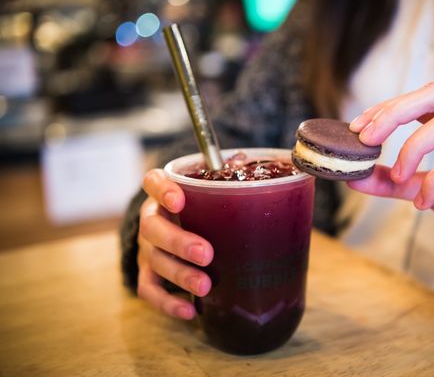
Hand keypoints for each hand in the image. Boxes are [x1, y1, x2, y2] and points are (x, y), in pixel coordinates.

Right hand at [136, 169, 213, 318]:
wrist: (175, 226)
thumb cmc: (201, 205)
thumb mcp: (208, 188)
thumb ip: (224, 176)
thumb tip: (247, 160)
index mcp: (164, 193)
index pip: (153, 183)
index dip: (162, 190)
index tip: (180, 199)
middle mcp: (151, 219)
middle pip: (153, 228)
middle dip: (179, 242)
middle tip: (206, 253)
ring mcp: (147, 248)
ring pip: (154, 261)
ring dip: (179, 275)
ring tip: (205, 286)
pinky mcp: (148, 274)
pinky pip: (150, 290)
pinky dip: (168, 303)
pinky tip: (190, 312)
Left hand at [348, 83, 433, 268]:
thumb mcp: (426, 193)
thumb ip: (394, 182)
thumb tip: (352, 176)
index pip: (424, 98)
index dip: (388, 107)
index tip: (357, 128)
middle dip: (395, 112)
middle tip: (366, 139)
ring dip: (413, 147)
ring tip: (398, 176)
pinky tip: (424, 203)